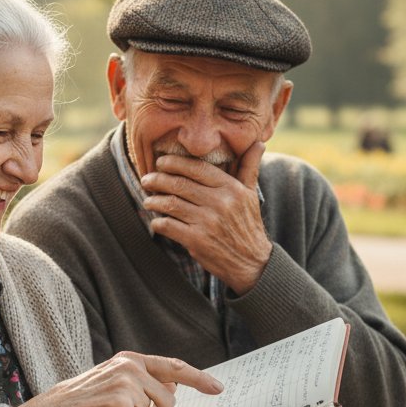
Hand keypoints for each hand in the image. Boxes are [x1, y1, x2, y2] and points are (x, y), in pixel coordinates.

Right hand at [14, 352, 221, 406]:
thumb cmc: (84, 402)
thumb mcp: (114, 381)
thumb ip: (143, 382)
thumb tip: (172, 390)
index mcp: (130, 359)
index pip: (173, 367)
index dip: (198, 378)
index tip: (217, 387)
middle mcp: (131, 368)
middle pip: (169, 402)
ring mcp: (126, 386)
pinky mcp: (120, 406)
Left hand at [140, 142, 271, 293]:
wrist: (252, 263)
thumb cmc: (248, 225)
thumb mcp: (251, 195)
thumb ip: (249, 168)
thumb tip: (259, 143)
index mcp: (231, 188)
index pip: (197, 168)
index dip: (175, 163)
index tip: (161, 162)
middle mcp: (219, 202)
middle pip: (180, 184)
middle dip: (158, 180)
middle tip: (146, 180)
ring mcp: (207, 222)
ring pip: (171, 204)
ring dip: (154, 201)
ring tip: (148, 200)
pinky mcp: (196, 241)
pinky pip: (168, 226)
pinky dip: (158, 222)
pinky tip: (156, 221)